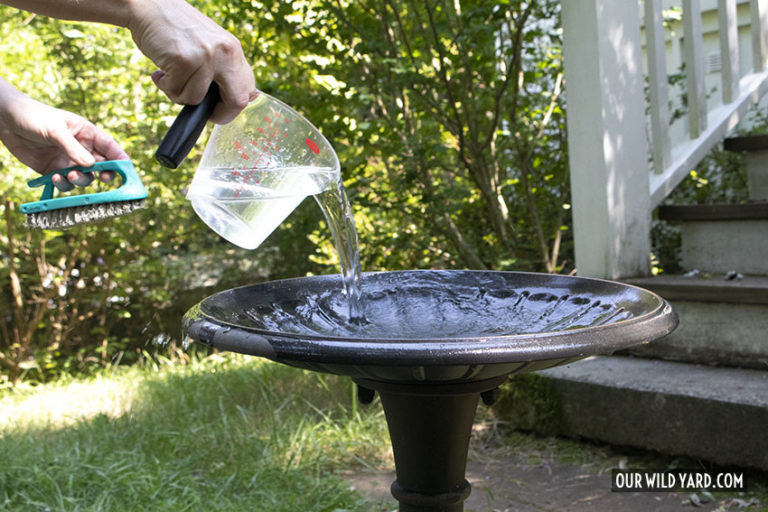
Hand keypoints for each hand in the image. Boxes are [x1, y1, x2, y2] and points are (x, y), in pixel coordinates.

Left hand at [0, 84, 127, 190]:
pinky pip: (64, 183)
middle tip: (103, 178)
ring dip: (80, 180)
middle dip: (104, 174)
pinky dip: (62, 184)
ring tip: (69, 175)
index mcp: (87, 134)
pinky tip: (55, 177)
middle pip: (101, 166)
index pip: (110, 147)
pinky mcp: (53, 170)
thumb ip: (73, 148)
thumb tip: (90, 166)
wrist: (5, 120)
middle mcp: (81, 149)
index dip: (120, 159)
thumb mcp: (55, 129)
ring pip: (84, 177)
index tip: (128, 171)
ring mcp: (68, 161)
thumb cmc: (33, 116)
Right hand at [128, 0, 256, 123]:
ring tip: (170, 76)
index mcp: (233, 49)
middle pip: (238, 102)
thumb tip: (240, 100)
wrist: (148, 5)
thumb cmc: (176, 31)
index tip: (218, 108)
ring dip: (179, 95)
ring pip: (197, 100)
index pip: (248, 89)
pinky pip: (176, 91)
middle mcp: (225, 52)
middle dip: (220, 115)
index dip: (233, 106)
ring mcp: (206, 56)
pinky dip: (164, 86)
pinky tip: (160, 71)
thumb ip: (223, 69)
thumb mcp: (209, 45)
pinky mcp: (184, 60)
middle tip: (201, 111)